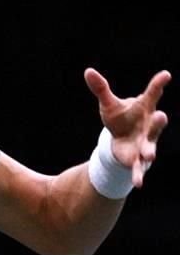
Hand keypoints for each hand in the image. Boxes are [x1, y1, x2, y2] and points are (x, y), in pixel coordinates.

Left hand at [84, 68, 170, 186]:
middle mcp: (149, 126)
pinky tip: (138, 183)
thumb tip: (88, 71)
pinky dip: (138, 175)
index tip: (165, 75)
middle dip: (159, 122)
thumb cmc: (119, 118)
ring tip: (150, 155)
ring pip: (150, 147)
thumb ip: (101, 89)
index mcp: (144, 109)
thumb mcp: (109, 104)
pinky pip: (139, 168)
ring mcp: (146, 143)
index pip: (152, 94)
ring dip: (150, 151)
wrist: (121, 139)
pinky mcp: (137, 159)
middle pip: (156, 124)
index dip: (158, 84)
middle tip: (161, 116)